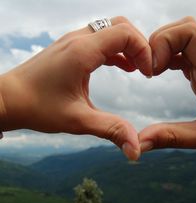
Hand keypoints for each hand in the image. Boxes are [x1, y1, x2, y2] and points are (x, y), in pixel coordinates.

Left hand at [0, 16, 151, 159]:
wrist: (7, 99)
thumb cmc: (37, 107)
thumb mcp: (78, 121)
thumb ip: (111, 130)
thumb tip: (136, 150)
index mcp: (82, 52)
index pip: (125, 34)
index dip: (144, 50)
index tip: (148, 74)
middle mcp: (78, 40)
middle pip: (121, 26)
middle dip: (139, 45)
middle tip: (146, 69)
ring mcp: (74, 42)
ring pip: (111, 30)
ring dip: (129, 46)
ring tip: (138, 69)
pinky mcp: (71, 48)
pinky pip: (101, 40)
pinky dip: (117, 50)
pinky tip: (123, 67)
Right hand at [139, 17, 195, 158]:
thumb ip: (173, 137)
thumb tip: (141, 143)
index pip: (190, 32)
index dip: (165, 42)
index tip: (152, 70)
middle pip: (183, 29)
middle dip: (159, 43)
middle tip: (147, 70)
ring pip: (182, 39)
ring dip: (162, 50)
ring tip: (150, 72)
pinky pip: (183, 54)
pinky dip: (167, 58)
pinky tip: (158, 74)